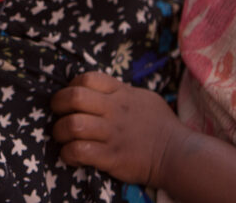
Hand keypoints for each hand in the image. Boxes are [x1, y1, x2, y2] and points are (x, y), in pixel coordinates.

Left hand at [51, 71, 187, 186]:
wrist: (177, 153)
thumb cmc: (160, 124)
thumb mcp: (142, 97)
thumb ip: (120, 91)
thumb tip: (100, 89)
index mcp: (121, 93)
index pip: (88, 78)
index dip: (72, 85)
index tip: (70, 96)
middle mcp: (114, 110)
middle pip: (74, 98)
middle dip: (58, 104)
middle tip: (58, 114)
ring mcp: (111, 134)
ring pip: (73, 125)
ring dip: (60, 131)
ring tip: (62, 137)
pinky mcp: (111, 157)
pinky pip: (79, 151)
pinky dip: (68, 153)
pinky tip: (70, 155)